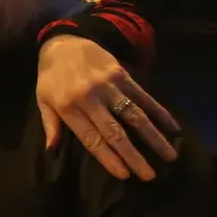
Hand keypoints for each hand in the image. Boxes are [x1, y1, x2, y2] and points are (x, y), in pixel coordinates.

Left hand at [36, 36, 179, 182]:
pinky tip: (173, 127)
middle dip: (134, 155)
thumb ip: (50, 125)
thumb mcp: (43, 99)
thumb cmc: (52, 76)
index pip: (91, 138)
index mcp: (69, 107)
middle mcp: (90, 98)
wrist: (64, 40)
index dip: (108, 157)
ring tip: (170, 155)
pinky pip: (144, 96)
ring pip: (135, 115)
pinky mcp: (122, 75)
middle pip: (115, 131)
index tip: (125, 175)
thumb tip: (51, 150)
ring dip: (154, 137)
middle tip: (150, 175)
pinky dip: (160, 111)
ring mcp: (109, 86)